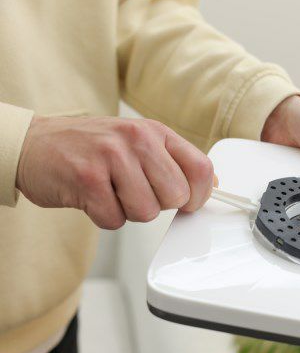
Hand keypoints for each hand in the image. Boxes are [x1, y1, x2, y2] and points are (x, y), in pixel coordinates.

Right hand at [17, 116, 215, 228]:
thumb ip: (175, 162)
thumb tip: (211, 185)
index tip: (188, 203)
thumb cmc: (92, 148)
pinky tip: (93, 197)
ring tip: (112, 191)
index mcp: (155, 132)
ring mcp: (111, 157)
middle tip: (136, 192)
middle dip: (159, 205)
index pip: (201, 168)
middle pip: (176, 196)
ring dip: (129, 212)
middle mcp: (136, 140)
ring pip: (147, 211)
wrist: (35, 144)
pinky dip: (104, 217)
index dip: (200, 196)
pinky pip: (115, 220)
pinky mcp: (87, 179)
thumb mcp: (139, 143)